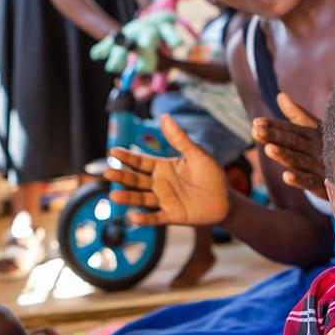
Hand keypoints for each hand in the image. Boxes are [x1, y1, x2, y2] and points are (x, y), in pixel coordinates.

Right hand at [104, 114, 228, 226]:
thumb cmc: (211, 175)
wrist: (226, 200)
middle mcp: (160, 184)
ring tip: (114, 196)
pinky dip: (145, 218)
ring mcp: (164, 200)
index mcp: (163, 167)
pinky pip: (156, 217)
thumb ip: (180, 139)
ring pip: (142, 199)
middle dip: (122, 176)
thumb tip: (165, 116)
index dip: (127, 157)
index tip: (113, 151)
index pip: (141, 162)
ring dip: (128, 197)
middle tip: (107, 172)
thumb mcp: (197, 154)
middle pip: (136, 180)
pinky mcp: (173, 215)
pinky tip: (134, 217)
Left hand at [251, 92, 326, 198]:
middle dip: (275, 136)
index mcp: (311, 134)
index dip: (273, 126)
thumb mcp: (313, 129)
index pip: (289, 129)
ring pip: (299, 161)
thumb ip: (296, 114)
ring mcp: (319, 166)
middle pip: (292, 142)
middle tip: (256, 131)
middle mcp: (315, 148)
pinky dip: (299, 180)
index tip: (256, 123)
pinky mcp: (323, 185)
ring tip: (268, 149)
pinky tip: (286, 177)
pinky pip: (311, 182)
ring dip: (284, 156)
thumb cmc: (328, 146)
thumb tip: (280, 95)